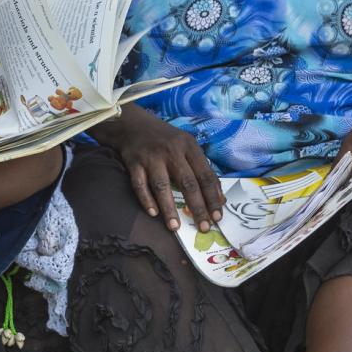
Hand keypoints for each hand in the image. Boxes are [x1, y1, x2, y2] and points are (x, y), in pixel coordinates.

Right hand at [113, 108, 224, 232]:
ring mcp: (151, 157)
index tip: (218, 217)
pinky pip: (140, 184)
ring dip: (169, 208)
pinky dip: (146, 199)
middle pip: (188, 183)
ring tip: (175, 227)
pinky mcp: (134, 162)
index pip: (206, 175)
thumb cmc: (164, 139)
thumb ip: (202, 169)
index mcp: (189, 146)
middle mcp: (172, 151)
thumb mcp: (186, 146)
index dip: (213, 198)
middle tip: (203, 228)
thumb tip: (219, 198)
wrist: (131, 124)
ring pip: (163, 186)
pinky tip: (153, 213)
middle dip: (198, 208)